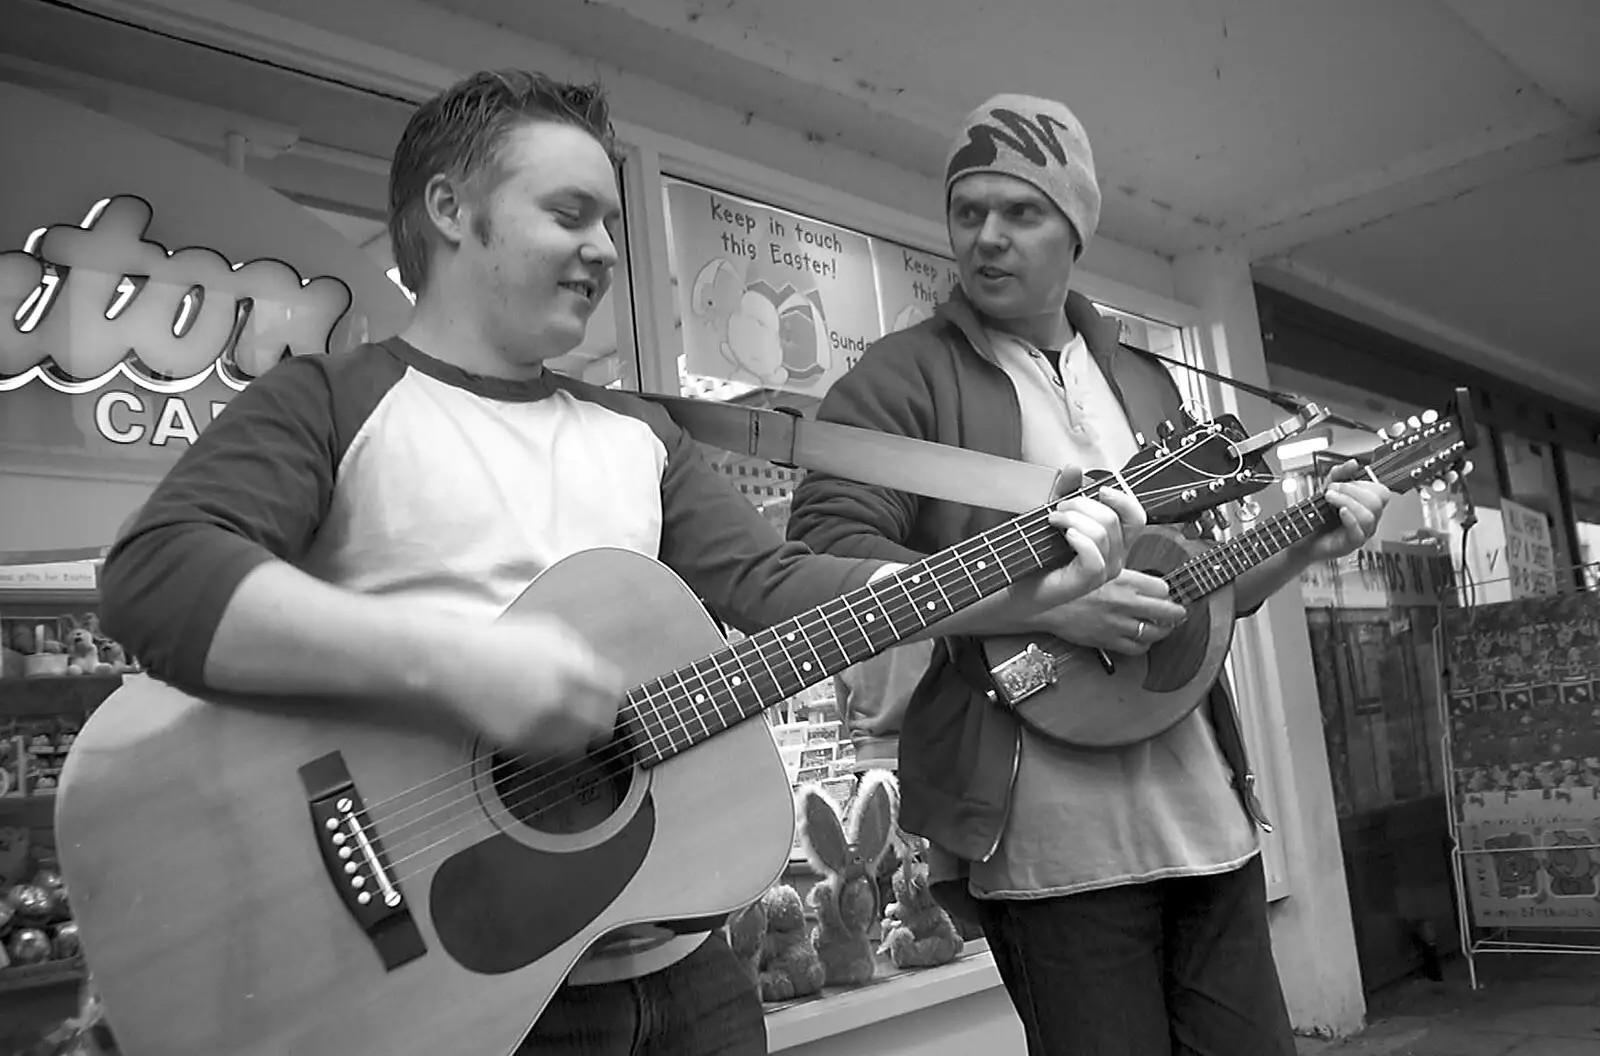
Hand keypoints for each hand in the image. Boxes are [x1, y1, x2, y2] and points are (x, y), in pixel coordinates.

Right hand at [427, 613, 623, 757]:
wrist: (455, 661)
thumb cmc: (502, 642)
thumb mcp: (551, 632)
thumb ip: (581, 654)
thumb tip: (600, 674)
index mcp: (574, 670)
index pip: (614, 693)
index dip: (612, 697)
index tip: (607, 699)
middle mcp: (561, 700)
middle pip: (603, 725)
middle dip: (601, 721)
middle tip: (593, 719)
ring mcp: (540, 725)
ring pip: (580, 746)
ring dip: (579, 738)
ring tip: (568, 729)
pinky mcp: (519, 743)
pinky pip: (550, 755)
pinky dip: (552, 748)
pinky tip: (544, 733)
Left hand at [1011, 484, 1146, 615]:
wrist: (1021, 584)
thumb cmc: (1041, 554)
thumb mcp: (1056, 513)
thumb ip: (1066, 490)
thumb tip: (1074, 468)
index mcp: (1114, 541)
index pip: (1136, 516)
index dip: (1123, 498)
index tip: (1100, 489)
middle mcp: (1115, 557)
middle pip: (1114, 519)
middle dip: (1083, 504)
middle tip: (1060, 507)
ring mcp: (1104, 571)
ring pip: (1101, 532)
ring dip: (1073, 518)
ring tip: (1053, 520)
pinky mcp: (1089, 580)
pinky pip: (1093, 554)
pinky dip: (1078, 538)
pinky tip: (1064, 534)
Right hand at [1034, 569, 1188, 654]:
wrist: (1046, 604)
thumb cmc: (1069, 586)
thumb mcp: (1100, 571)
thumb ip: (1124, 577)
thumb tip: (1142, 583)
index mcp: (1124, 582)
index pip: (1163, 589)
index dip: (1166, 592)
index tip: (1165, 594)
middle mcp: (1125, 604)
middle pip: (1168, 612)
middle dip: (1176, 613)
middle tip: (1176, 613)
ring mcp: (1118, 624)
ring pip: (1156, 633)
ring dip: (1162, 630)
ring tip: (1161, 627)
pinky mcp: (1109, 640)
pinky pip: (1137, 648)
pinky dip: (1143, 645)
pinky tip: (1140, 639)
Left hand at [1302, 459, 1391, 561]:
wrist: (1303, 536)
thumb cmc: (1319, 516)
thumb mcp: (1328, 488)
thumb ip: (1340, 474)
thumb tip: (1353, 463)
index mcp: (1367, 505)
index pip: (1381, 492)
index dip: (1363, 484)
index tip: (1340, 481)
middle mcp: (1368, 519)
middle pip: (1376, 502)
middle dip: (1352, 490)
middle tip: (1332, 490)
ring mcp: (1362, 532)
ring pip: (1368, 516)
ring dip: (1347, 502)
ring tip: (1330, 499)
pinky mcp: (1351, 544)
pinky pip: (1358, 532)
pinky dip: (1350, 519)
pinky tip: (1340, 512)